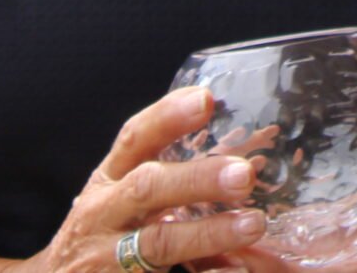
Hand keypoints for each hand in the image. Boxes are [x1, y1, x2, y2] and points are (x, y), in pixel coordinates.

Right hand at [18, 85, 272, 272]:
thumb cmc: (103, 233)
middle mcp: (103, 215)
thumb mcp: (117, 195)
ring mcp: (106, 257)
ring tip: (253, 224)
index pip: (134, 139)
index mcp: (108, 181)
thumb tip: (242, 156)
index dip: (167, 118)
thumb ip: (165, 176)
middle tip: (243, 174)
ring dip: (207, 234)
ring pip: (158, 244)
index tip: (205, 100)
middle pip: (146, 189)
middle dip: (195, 180)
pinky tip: (234, 271)